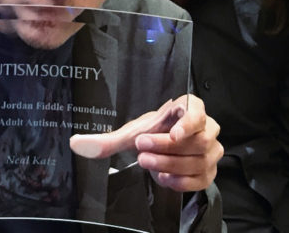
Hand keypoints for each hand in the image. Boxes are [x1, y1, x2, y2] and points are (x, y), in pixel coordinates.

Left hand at [70, 94, 221, 191]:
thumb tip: (76, 144)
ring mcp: (211, 150)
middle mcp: (207, 127)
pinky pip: (201, 179)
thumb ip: (106, 139)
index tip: (172, 135)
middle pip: (196, 142)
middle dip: (166, 150)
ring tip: (147, 163)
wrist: (163, 145)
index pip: (197, 112)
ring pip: (199, 161)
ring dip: (171, 165)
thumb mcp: (130, 132)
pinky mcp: (209, 170)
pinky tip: (163, 178)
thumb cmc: (151, 132)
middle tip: (141, 150)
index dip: (188, 124)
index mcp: (190, 107)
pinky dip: (181, 182)